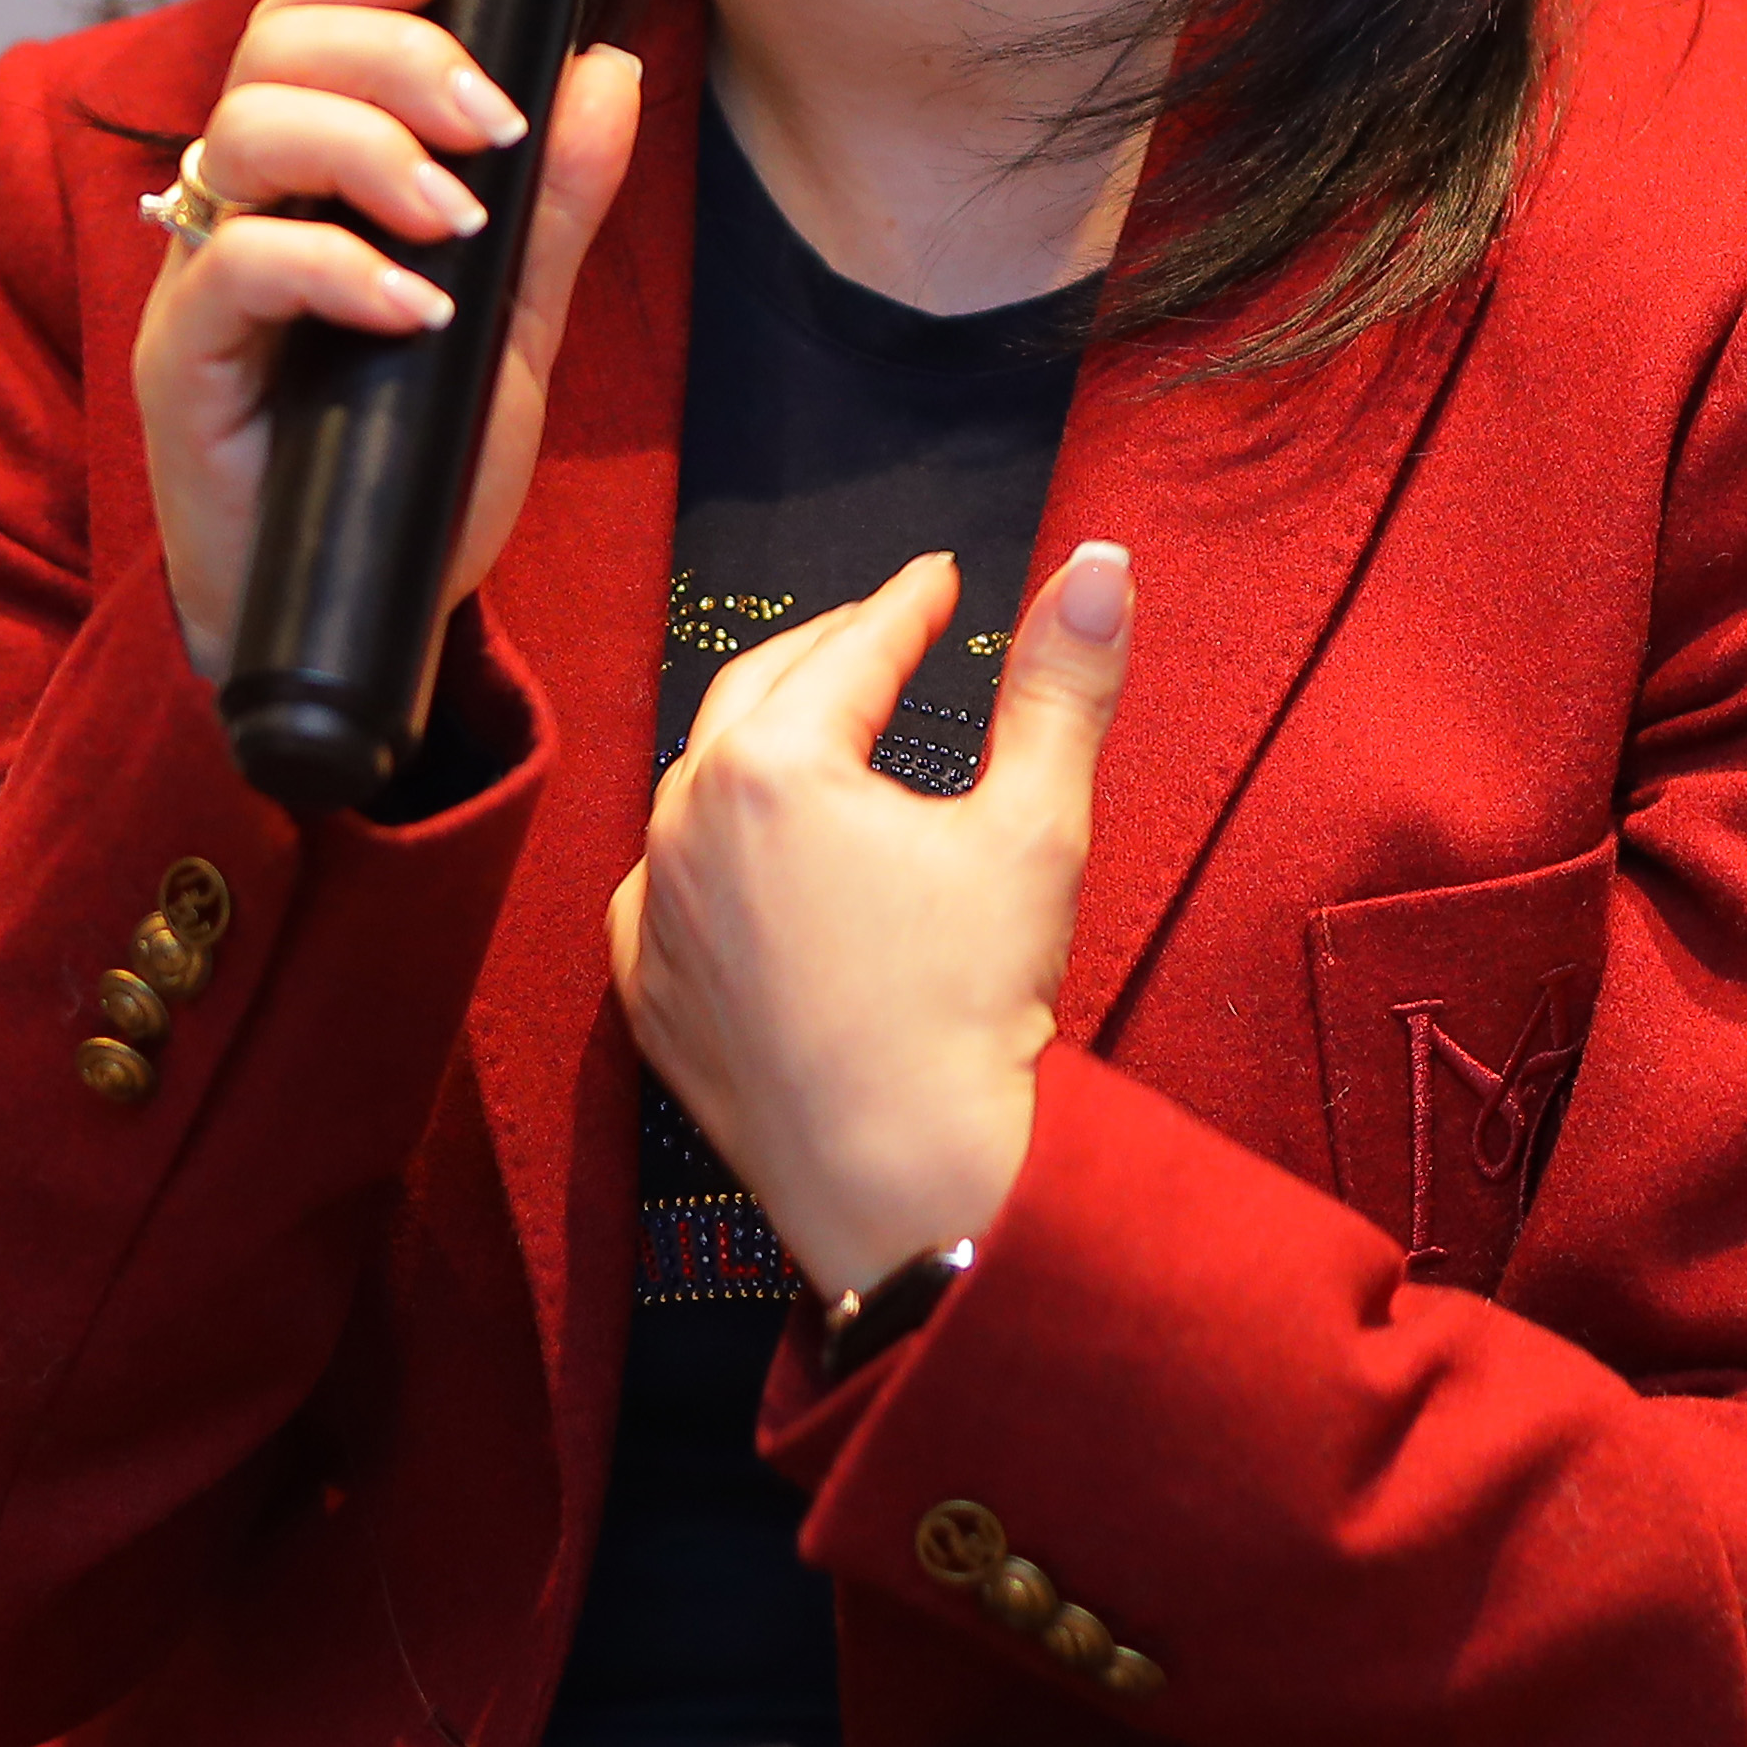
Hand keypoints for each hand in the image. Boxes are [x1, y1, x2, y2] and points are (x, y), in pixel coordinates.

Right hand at [130, 0, 647, 679]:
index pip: (305, 24)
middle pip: (271, 54)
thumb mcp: (510, 326)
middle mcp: (240, 209)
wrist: (360, 621)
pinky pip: (237, 268)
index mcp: (307, 177)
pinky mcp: (182, 363)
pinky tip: (418, 307)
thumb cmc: (409, 470)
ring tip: (460, 222)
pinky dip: (338, 267)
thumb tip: (606, 69)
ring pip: (242, 136)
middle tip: (491, 124)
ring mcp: (201, 283)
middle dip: (394, 60)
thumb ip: (552, 205)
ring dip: (367, 151)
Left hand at [610, 539, 1131, 1292]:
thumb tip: (1098, 563)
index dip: (907, 607)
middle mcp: (684, 826)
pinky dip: (711, 853)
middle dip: (826, 655)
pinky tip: (749, 856)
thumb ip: (1062, 683)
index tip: (939, 579)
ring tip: (821, 731)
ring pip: (700, 790)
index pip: (852, 653)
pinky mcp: (647, 992)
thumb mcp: (1037, 828)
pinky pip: (667, 890)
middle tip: (882, 632)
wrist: (905, 1183)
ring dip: (761, 747)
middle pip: (759, 699)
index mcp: (772, 769)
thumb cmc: (971, 1007)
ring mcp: (653, 913)